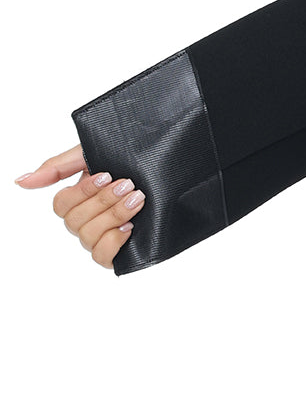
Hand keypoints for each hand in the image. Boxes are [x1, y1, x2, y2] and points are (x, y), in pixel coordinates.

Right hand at [14, 145, 145, 269]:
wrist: (178, 165)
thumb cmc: (137, 157)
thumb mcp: (95, 153)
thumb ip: (58, 166)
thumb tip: (21, 181)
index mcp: (82, 196)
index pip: (61, 205)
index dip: (82, 192)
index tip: (107, 174)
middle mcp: (90, 218)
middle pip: (75, 222)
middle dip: (104, 201)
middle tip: (129, 184)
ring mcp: (105, 235)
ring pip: (88, 238)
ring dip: (113, 216)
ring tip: (138, 199)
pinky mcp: (122, 251)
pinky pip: (102, 257)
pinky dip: (113, 242)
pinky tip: (130, 226)